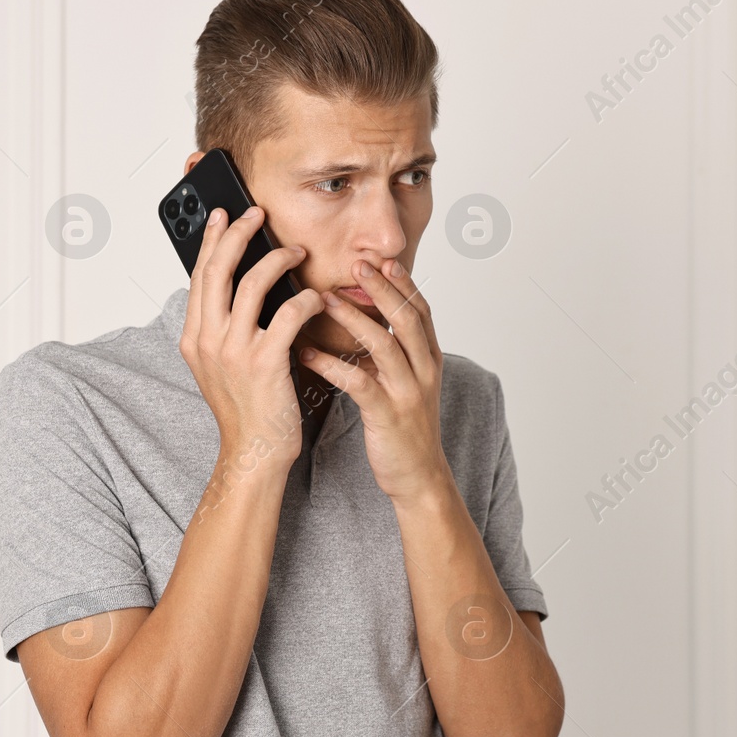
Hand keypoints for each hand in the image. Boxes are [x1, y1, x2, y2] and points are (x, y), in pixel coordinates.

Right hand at [179, 205, 324, 464]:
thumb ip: (224, 328)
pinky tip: (318, 296)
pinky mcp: (264, 361)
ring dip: (277, 259)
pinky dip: (305, 298)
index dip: (211, 241)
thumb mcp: (221, 365)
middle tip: (257, 214)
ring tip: (296, 252)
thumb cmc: (246, 409)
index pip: (199, 276)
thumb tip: (241, 289)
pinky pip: (288, 313)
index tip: (224, 216)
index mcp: (194, 338)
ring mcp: (233, 350)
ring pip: (251, 283)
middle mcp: (207, 340)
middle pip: (218, 269)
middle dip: (238, 234)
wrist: (255, 452)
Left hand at [298, 259, 448, 503]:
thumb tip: (361, 319)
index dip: (402, 283)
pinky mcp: (388, 415)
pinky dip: (332, 365)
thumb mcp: (403, 382)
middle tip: (358, 265)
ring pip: (384, 344)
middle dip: (382, 289)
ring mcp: (408, 392)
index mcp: (429, 358)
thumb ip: (388, 352)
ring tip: (324, 299)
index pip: (420, 310)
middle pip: (407, 318)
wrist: (419, 476)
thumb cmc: (404, 426)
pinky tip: (307, 355)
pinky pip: (358, 383)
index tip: (382, 260)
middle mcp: (424, 370)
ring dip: (354, 318)